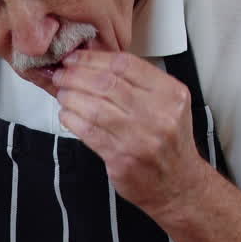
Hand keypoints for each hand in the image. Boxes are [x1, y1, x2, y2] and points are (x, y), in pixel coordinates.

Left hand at [53, 50, 211, 219]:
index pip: (125, 64)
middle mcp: (158, 114)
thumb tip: (95, 60)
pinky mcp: (122, 159)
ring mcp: (140, 138)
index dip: (93, 58)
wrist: (178, 184)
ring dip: (71, 97)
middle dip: (76, 75)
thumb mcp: (166, 104)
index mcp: (170, 94)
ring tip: (62, 93)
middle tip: (62, 75)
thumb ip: (137, 82)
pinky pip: (89, 133)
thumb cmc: (168, 142)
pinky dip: (72, 120)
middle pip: (107, 83)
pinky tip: (66, 114)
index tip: (76, 58)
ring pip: (95, 107)